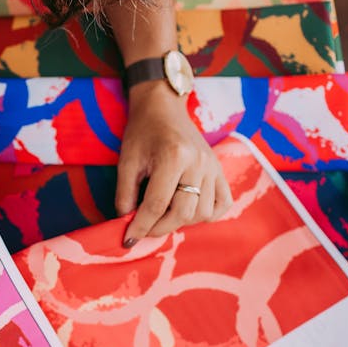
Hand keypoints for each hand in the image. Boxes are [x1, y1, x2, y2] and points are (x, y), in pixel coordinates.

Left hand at [115, 81, 232, 246]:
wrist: (163, 107)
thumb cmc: (142, 132)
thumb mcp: (126, 161)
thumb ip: (125, 194)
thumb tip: (127, 223)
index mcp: (173, 156)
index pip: (156, 204)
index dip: (141, 226)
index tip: (129, 239)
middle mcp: (198, 163)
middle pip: (183, 212)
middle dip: (160, 228)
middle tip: (144, 229)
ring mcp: (213, 167)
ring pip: (203, 213)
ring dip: (181, 222)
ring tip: (164, 214)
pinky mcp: (220, 170)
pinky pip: (222, 204)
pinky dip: (206, 214)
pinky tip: (188, 210)